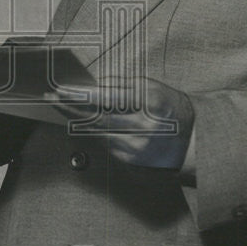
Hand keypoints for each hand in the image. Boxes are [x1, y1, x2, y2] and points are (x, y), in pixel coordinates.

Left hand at [46, 77, 193, 168]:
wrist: (194, 142)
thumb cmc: (172, 109)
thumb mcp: (154, 88)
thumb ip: (123, 84)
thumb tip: (93, 83)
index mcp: (149, 103)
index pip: (105, 99)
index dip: (80, 95)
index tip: (62, 90)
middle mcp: (142, 128)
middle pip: (95, 117)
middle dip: (70, 107)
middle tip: (52, 97)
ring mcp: (136, 148)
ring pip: (96, 132)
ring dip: (77, 119)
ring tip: (62, 106)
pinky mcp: (131, 161)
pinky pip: (104, 144)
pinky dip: (93, 132)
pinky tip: (83, 123)